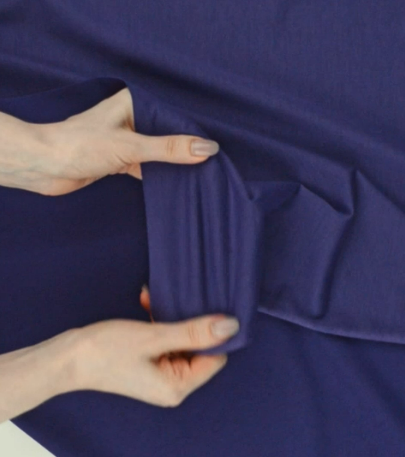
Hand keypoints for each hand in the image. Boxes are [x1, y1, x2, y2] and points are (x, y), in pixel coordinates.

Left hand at [0, 88, 218, 194]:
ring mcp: (125, 140)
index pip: (172, 116)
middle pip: (166, 134)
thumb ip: (168, 149)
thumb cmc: (80, 145)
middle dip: (184, 149)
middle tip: (210, 163)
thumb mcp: (131, 146)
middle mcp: (130, 119)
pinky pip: (146, 166)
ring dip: (172, 164)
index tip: (213, 147)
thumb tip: (206, 149)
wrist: (44, 167)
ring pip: (157, 152)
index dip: (192, 132)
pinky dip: (158, 175)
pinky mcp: (119, 159)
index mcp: (133, 103)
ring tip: (198, 174)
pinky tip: (175, 183)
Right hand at [74, 289, 238, 406]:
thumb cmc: (107, 350)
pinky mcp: (149, 362)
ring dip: (171, 317)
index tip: (208, 306)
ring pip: (181, 339)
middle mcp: (172, 384)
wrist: (67, 357)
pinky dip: (159, 321)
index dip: (214, 333)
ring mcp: (160, 373)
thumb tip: (232, 326)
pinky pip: (164, 339)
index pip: (215, 358)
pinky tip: (147, 301)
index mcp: (178, 386)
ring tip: (153, 298)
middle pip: (198, 348)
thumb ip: (193, 332)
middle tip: (178, 297)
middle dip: (188, 321)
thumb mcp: (154, 337)